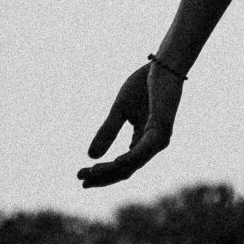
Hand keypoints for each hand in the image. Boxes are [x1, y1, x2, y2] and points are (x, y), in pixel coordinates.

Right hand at [78, 62, 183, 187]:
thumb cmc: (144, 85)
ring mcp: (158, 139)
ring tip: (91, 173)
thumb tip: (90, 156)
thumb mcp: (120, 110)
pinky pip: (144, 150)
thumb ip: (108, 131)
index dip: (101, 173)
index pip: (121, 166)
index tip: (80, 176)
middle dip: (102, 176)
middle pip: (125, 170)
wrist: (162, 64)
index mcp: (142, 140)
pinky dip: (130, 159)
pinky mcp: (162, 129)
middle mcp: (151, 144)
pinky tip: (116, 162)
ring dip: (111, 170)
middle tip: (80, 179)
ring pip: (132, 164)